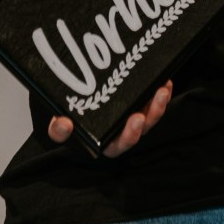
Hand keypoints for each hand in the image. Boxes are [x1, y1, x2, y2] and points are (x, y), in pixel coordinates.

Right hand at [48, 80, 172, 157]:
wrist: (70, 101)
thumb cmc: (65, 119)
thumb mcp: (58, 126)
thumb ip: (58, 130)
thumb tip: (63, 125)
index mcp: (105, 143)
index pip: (121, 143)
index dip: (130, 134)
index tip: (135, 119)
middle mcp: (122, 132)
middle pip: (141, 129)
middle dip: (151, 116)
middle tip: (157, 97)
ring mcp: (131, 116)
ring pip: (150, 114)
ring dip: (159, 103)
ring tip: (163, 87)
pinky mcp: (137, 102)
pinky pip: (153, 100)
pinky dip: (160, 91)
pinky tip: (165, 80)